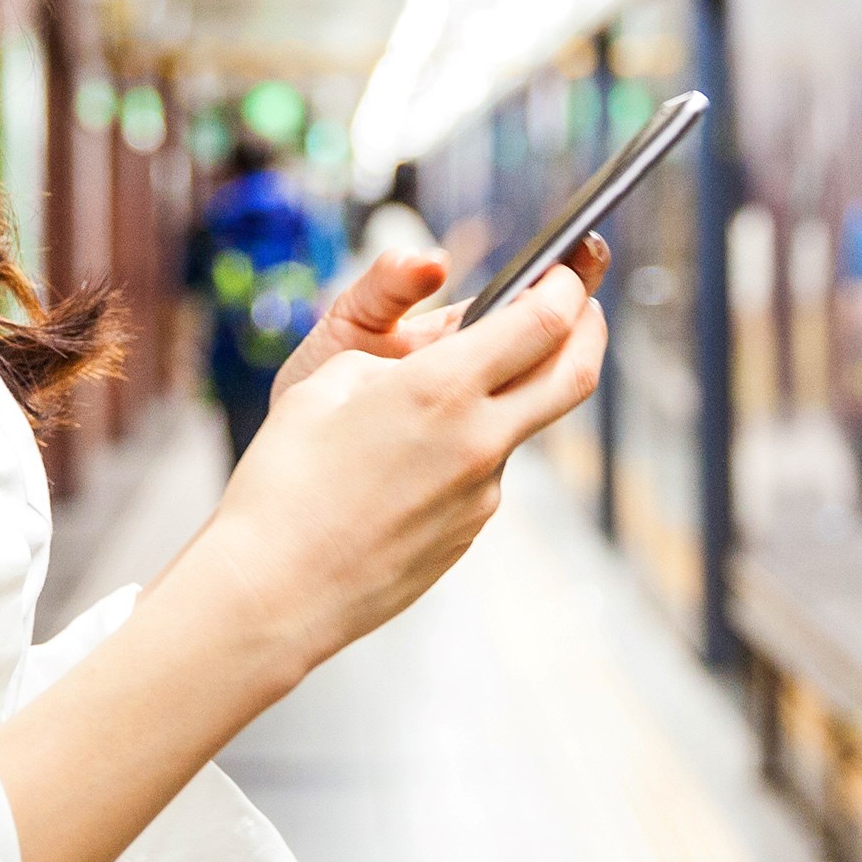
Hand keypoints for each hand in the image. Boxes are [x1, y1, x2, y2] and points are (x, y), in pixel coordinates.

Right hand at [192, 263, 608, 677]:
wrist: (272, 593)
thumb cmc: (283, 482)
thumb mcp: (326, 382)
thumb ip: (395, 355)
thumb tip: (436, 355)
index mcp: (442, 388)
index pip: (545, 321)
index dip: (567, 284)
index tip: (564, 268)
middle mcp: (478, 441)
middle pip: (575, 373)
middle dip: (589, 327)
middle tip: (581, 304)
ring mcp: (481, 495)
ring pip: (521, 425)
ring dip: (507, 394)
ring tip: (431, 399)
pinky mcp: (468, 532)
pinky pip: (482, 473)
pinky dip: (466, 447)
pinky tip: (404, 463)